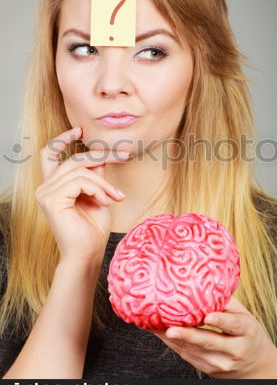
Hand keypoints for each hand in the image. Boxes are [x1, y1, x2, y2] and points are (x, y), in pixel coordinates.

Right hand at [35, 127, 129, 263]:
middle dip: (101, 157)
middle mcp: (45, 188)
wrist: (88, 254)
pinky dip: (98, 188)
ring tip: (115, 196)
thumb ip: (95, 175)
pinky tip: (105, 202)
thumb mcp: (97, 194)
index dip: (62, 139)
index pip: (49, 154)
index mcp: (53, 186)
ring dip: (103, 182)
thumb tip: (102, 155)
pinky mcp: (52, 200)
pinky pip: (80, 181)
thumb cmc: (92, 229)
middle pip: (74, 159)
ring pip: (80, 170)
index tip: (80, 130)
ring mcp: (46, 193)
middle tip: (124, 156)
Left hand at [153, 296, 276, 378]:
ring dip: (174, 339)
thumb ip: (226, 302)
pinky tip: (162, 334)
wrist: (256, 367)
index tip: (208, 317)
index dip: (221, 320)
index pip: (234, 325)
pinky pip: (189, 356)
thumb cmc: (247, 334)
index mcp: (247, 330)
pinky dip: (174, 345)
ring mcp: (222, 363)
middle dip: (189, 335)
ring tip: (158, 326)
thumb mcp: (244, 315)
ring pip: (195, 351)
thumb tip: (203, 281)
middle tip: (171, 329)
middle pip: (210, 342)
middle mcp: (235, 349)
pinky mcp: (209, 370)